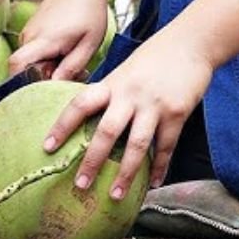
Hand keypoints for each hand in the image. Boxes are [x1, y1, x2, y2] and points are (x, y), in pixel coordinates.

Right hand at [8, 0, 111, 80]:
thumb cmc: (88, 11)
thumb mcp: (89, 43)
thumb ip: (72, 67)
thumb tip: (55, 86)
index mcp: (43, 40)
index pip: (17, 65)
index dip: (23, 82)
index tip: (45, 90)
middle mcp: (28, 38)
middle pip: (25, 70)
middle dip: (45, 80)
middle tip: (74, 74)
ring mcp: (27, 35)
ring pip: (30, 64)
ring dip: (49, 70)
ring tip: (72, 61)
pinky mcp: (29, 34)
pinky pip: (33, 56)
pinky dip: (47, 60)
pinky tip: (65, 54)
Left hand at [43, 33, 213, 197]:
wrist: (191, 43)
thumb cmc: (152, 60)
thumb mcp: (122, 72)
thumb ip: (107, 94)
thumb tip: (85, 117)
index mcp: (110, 85)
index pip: (79, 105)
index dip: (62, 126)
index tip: (47, 147)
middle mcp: (129, 95)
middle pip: (106, 132)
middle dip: (92, 161)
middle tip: (80, 184)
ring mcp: (153, 105)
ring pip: (136, 145)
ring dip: (125, 173)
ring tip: (116, 195)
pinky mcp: (177, 112)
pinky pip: (166, 146)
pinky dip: (159, 167)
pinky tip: (151, 183)